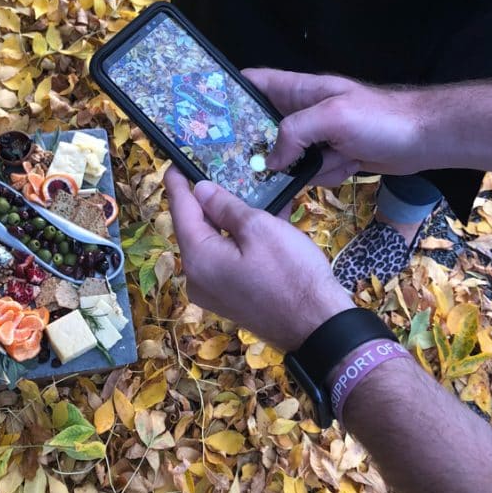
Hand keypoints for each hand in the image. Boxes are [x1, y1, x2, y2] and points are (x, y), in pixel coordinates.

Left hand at [165, 168, 349, 350]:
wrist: (318, 327)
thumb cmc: (290, 274)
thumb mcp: (259, 229)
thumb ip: (225, 207)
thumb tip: (201, 190)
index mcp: (198, 258)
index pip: (180, 211)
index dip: (178, 185)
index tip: (173, 165)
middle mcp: (197, 278)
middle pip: (196, 229)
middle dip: (207, 202)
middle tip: (215, 174)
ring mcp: (214, 292)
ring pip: (214, 244)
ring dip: (229, 220)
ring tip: (246, 195)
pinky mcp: (232, 299)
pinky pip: (228, 260)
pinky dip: (240, 241)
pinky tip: (262, 223)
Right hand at [243, 69, 425, 184]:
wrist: (426, 138)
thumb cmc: (381, 118)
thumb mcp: (331, 117)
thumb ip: (294, 132)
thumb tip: (270, 160)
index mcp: (300, 91)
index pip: (256, 82)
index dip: (231, 91)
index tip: (207, 111)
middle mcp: (304, 112)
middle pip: (265, 126)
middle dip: (254, 144)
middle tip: (233, 161)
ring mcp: (319, 136)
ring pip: (287, 155)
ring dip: (294, 167)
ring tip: (305, 167)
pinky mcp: (333, 157)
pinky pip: (311, 171)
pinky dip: (321, 176)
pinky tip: (338, 170)